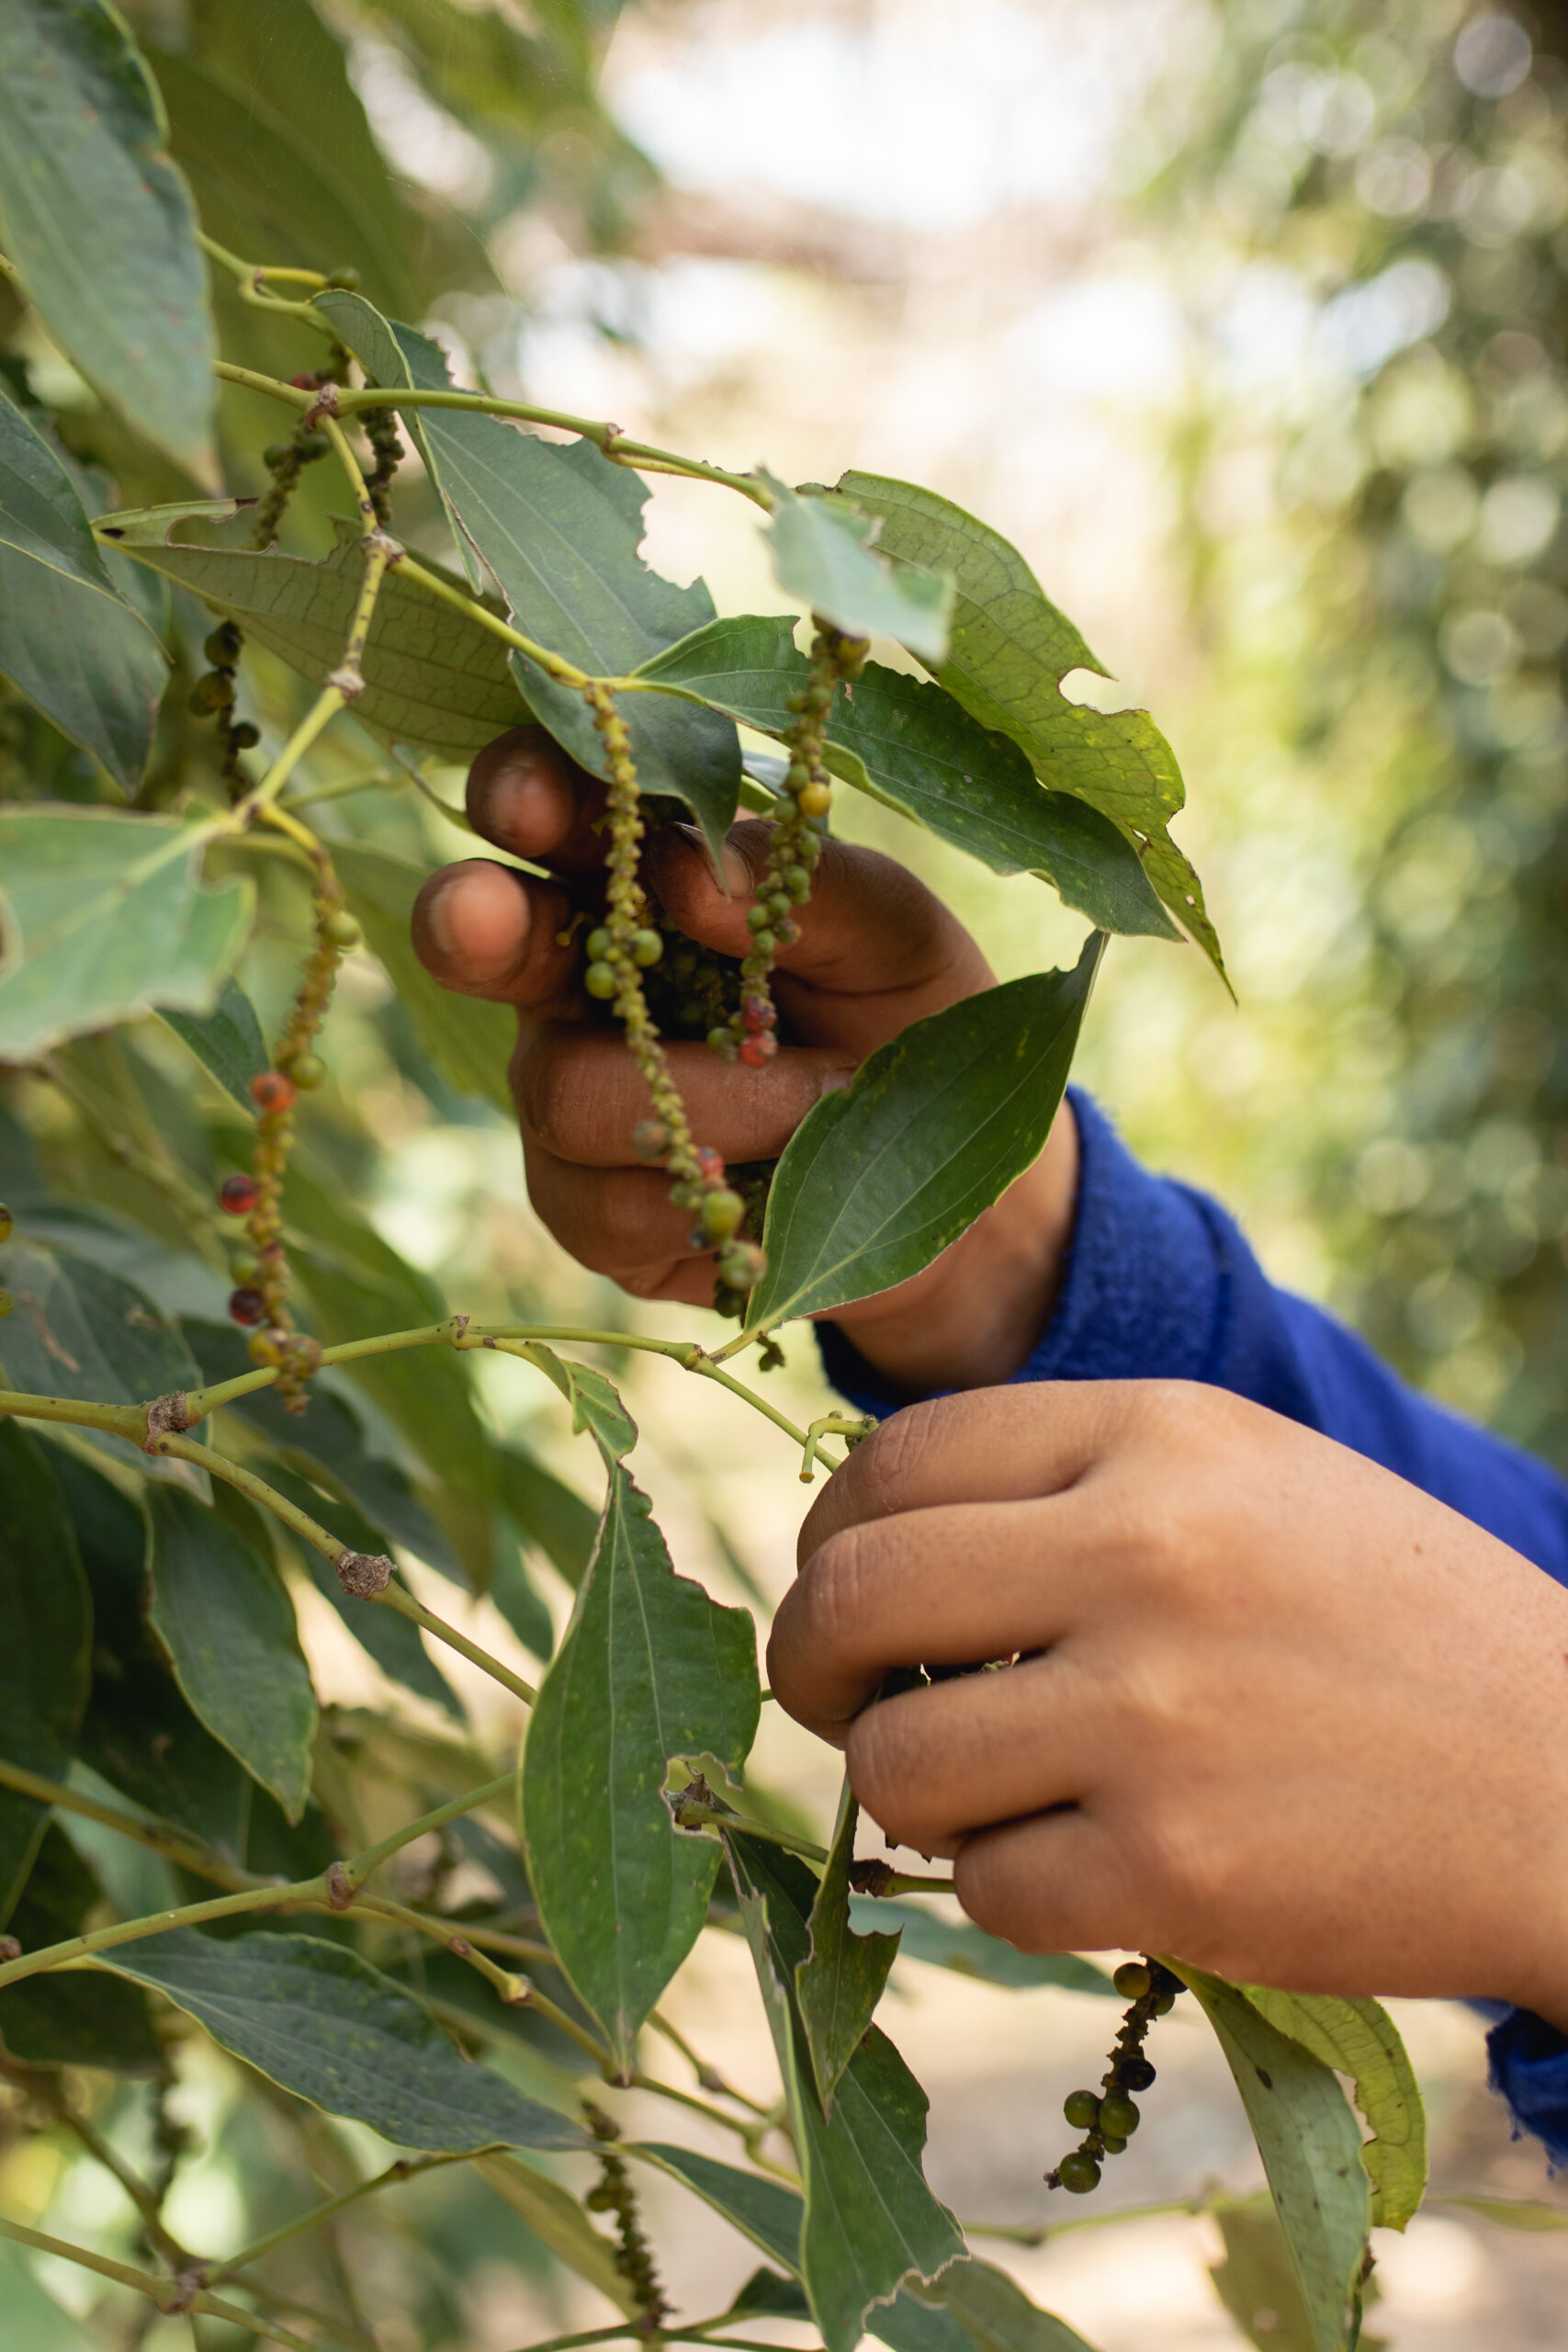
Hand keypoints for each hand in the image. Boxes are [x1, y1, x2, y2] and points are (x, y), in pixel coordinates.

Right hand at [411, 726, 1077, 1392]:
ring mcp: (571, 1095)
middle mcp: (584, 977)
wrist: (955, 1183)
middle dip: (474, 923)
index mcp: (650, 876)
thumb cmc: (910, 1022)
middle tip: (478, 917)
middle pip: (481, 936)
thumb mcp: (898, 937)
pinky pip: (601, 1205)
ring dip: (708, 1097)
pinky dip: (706, 1190)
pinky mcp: (589, 1209)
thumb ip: (808, 889)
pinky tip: (775, 1184)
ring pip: (563, 1089)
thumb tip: (686, 871)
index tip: (529, 802)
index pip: (564, 812)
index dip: (529, 796)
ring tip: (827, 1096)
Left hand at [769, 1379, 1567, 2026]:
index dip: (831, 1533)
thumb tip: (867, 1534)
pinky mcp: (1176, 1870)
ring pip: (893, 1761)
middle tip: (836, 1697)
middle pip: (852, 1598)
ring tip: (976, 1791)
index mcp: (1158, 1434)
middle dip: (810, 1662)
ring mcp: (1156, 1716)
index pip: (891, 1458)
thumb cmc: (1391, 1627)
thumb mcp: (1249, 1480)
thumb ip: (1070, 1480)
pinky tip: (1076, 1865)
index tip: (841, 1586)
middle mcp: (1144, 1554)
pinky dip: (1003, 1890)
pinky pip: (982, 1890)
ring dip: (903, 1789)